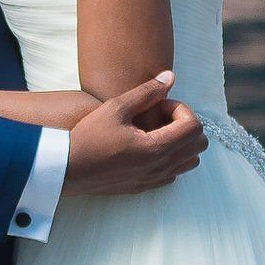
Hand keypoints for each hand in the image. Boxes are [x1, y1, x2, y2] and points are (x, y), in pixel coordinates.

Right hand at [64, 72, 206, 194]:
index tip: (158, 105)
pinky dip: (170, 158)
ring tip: (155, 130)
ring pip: (189, 162)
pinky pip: (173, 173)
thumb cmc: (88, 136)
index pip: (193, 126)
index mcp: (156, 148)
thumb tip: (170, 77)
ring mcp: (154, 180)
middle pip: (198, 145)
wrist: (66, 169)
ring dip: (180, 142)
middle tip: (160, 116)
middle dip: (185, 124)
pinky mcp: (144, 187)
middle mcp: (160, 168)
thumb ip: (147, 92)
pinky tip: (147, 147)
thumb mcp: (116, 108)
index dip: (180, 109)